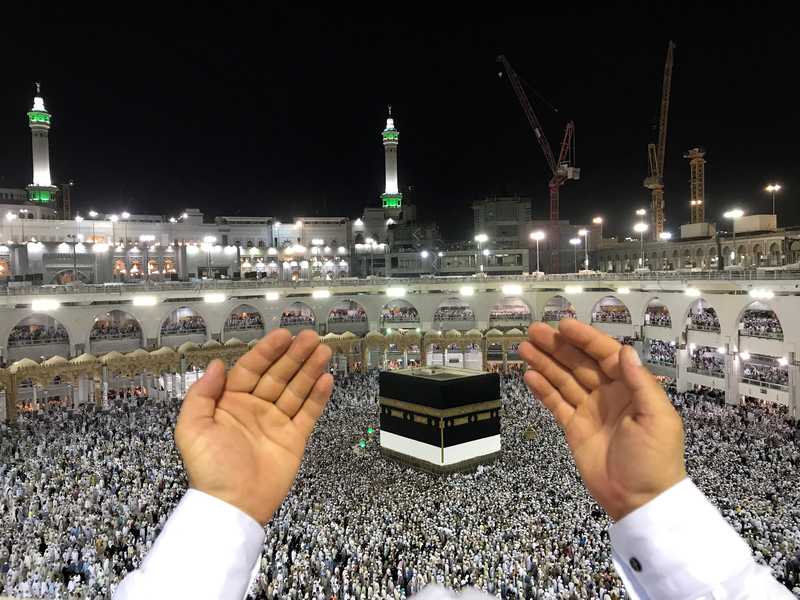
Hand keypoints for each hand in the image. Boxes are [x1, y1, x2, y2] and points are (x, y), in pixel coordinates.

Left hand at [175, 329, 333, 525]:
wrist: (233, 505)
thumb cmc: (210, 467)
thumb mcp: (192, 428)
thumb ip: (201, 394)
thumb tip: (217, 363)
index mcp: (229, 403)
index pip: (251, 369)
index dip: (267, 351)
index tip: (283, 335)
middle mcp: (255, 408)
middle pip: (277, 374)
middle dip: (294, 355)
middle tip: (311, 337)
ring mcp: (276, 422)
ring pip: (295, 389)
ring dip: (309, 369)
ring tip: (323, 350)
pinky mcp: (294, 439)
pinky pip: (308, 413)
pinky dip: (318, 396)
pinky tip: (326, 378)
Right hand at [519, 319, 685, 520]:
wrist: (641, 500)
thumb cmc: (654, 458)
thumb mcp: (657, 418)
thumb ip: (640, 382)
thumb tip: (626, 350)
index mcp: (631, 387)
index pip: (605, 354)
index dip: (585, 339)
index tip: (563, 325)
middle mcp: (608, 394)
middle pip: (579, 363)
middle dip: (557, 346)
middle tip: (533, 331)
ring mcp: (589, 410)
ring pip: (564, 380)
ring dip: (545, 363)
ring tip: (524, 348)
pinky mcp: (574, 428)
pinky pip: (556, 404)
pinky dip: (543, 390)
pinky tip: (529, 376)